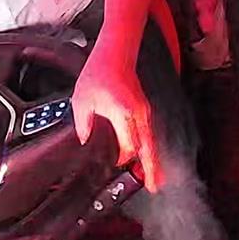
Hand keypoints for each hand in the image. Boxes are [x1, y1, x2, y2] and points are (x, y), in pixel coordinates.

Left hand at [71, 48, 162, 192]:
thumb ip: (83, 123)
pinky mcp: (144, 110)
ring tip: (156, 179)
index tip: (118, 164)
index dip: (125, 158)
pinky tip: (150, 158)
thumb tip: (85, 140)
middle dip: (152, 168)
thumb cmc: (99, 72)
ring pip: (152, 141)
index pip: (130, 144)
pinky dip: (151, 148)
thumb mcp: (82, 99)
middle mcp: (139, 114)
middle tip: (154, 186)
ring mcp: (144, 111)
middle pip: (149, 146)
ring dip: (154, 160)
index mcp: (124, 112)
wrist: (115, 53)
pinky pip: (149, 134)